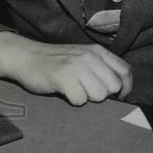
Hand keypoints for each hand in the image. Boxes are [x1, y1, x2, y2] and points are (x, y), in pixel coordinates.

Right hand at [0, 33, 132, 105]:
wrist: (26, 56)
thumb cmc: (57, 62)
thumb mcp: (83, 57)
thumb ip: (102, 68)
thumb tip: (121, 90)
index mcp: (98, 52)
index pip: (125, 71)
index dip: (125, 87)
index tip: (119, 97)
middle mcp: (90, 57)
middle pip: (114, 87)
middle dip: (102, 94)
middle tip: (86, 90)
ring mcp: (77, 66)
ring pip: (99, 95)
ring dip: (87, 97)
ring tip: (74, 89)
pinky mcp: (63, 77)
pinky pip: (80, 100)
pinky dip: (73, 100)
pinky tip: (64, 91)